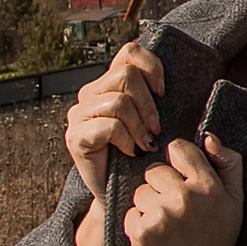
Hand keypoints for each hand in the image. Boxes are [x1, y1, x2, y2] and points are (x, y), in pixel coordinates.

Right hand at [66, 44, 161, 198]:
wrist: (124, 193)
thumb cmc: (143, 156)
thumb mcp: (154, 120)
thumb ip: (156, 96)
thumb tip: (171, 81)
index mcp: (109, 83)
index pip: (128, 52)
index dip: (151, 66)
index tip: (163, 92)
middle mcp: (89, 94)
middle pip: (125, 76)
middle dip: (149, 104)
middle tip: (157, 129)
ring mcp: (79, 115)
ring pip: (119, 102)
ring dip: (139, 125)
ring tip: (145, 143)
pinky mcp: (75, 137)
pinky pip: (109, 126)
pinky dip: (126, 140)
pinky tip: (130, 151)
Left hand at [123, 136, 245, 245]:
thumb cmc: (219, 238)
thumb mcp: (234, 199)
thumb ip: (228, 162)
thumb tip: (208, 136)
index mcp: (207, 185)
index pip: (178, 149)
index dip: (178, 163)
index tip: (182, 179)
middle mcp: (183, 197)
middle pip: (154, 171)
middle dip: (161, 187)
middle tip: (175, 210)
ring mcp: (160, 216)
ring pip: (140, 193)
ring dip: (149, 207)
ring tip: (166, 226)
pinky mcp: (141, 233)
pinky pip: (131, 214)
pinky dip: (139, 225)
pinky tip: (156, 238)